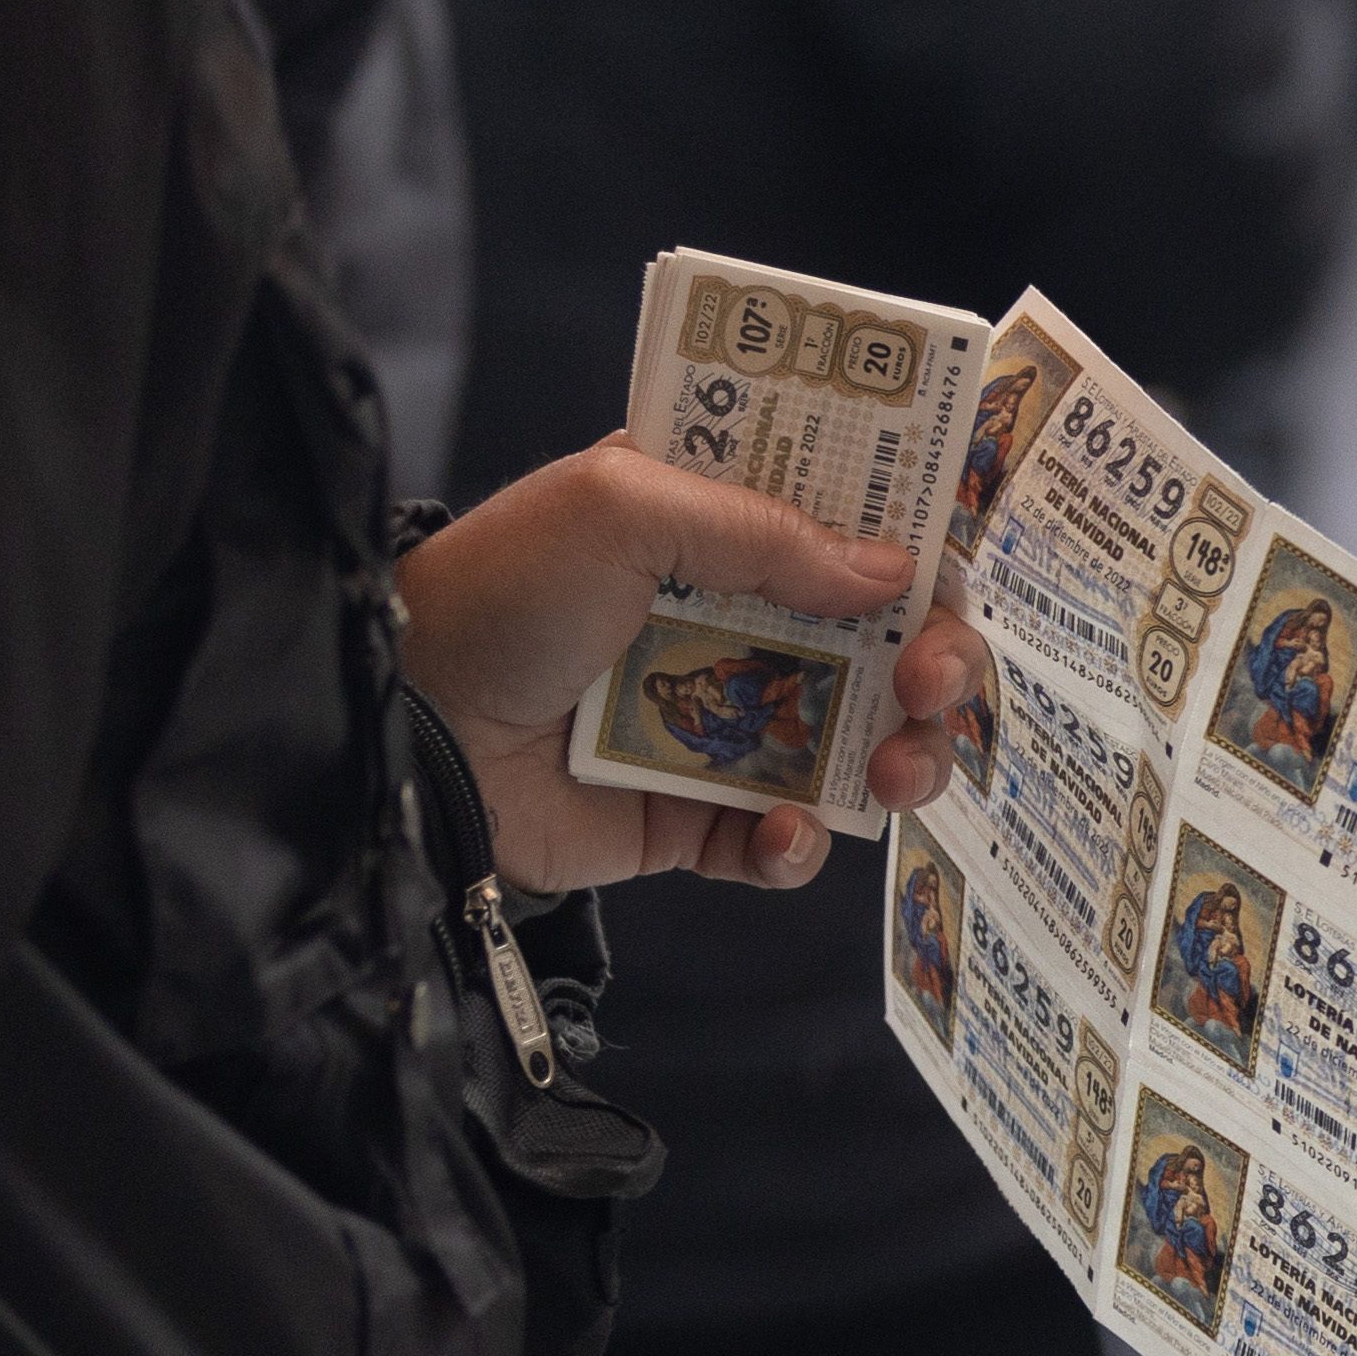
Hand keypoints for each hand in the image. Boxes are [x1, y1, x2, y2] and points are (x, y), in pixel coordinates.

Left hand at [396, 437, 993, 894]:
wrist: (403, 725)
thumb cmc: (500, 591)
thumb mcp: (627, 506)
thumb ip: (768, 532)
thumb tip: (897, 573)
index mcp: (718, 524)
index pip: (853, 521)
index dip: (917, 540)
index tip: (953, 566)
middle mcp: (736, 619)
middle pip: (884, 641)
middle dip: (936, 660)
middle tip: (931, 680)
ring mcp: (721, 723)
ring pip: (858, 745)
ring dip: (903, 760)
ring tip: (896, 776)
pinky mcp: (688, 819)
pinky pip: (779, 843)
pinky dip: (798, 848)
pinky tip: (780, 834)